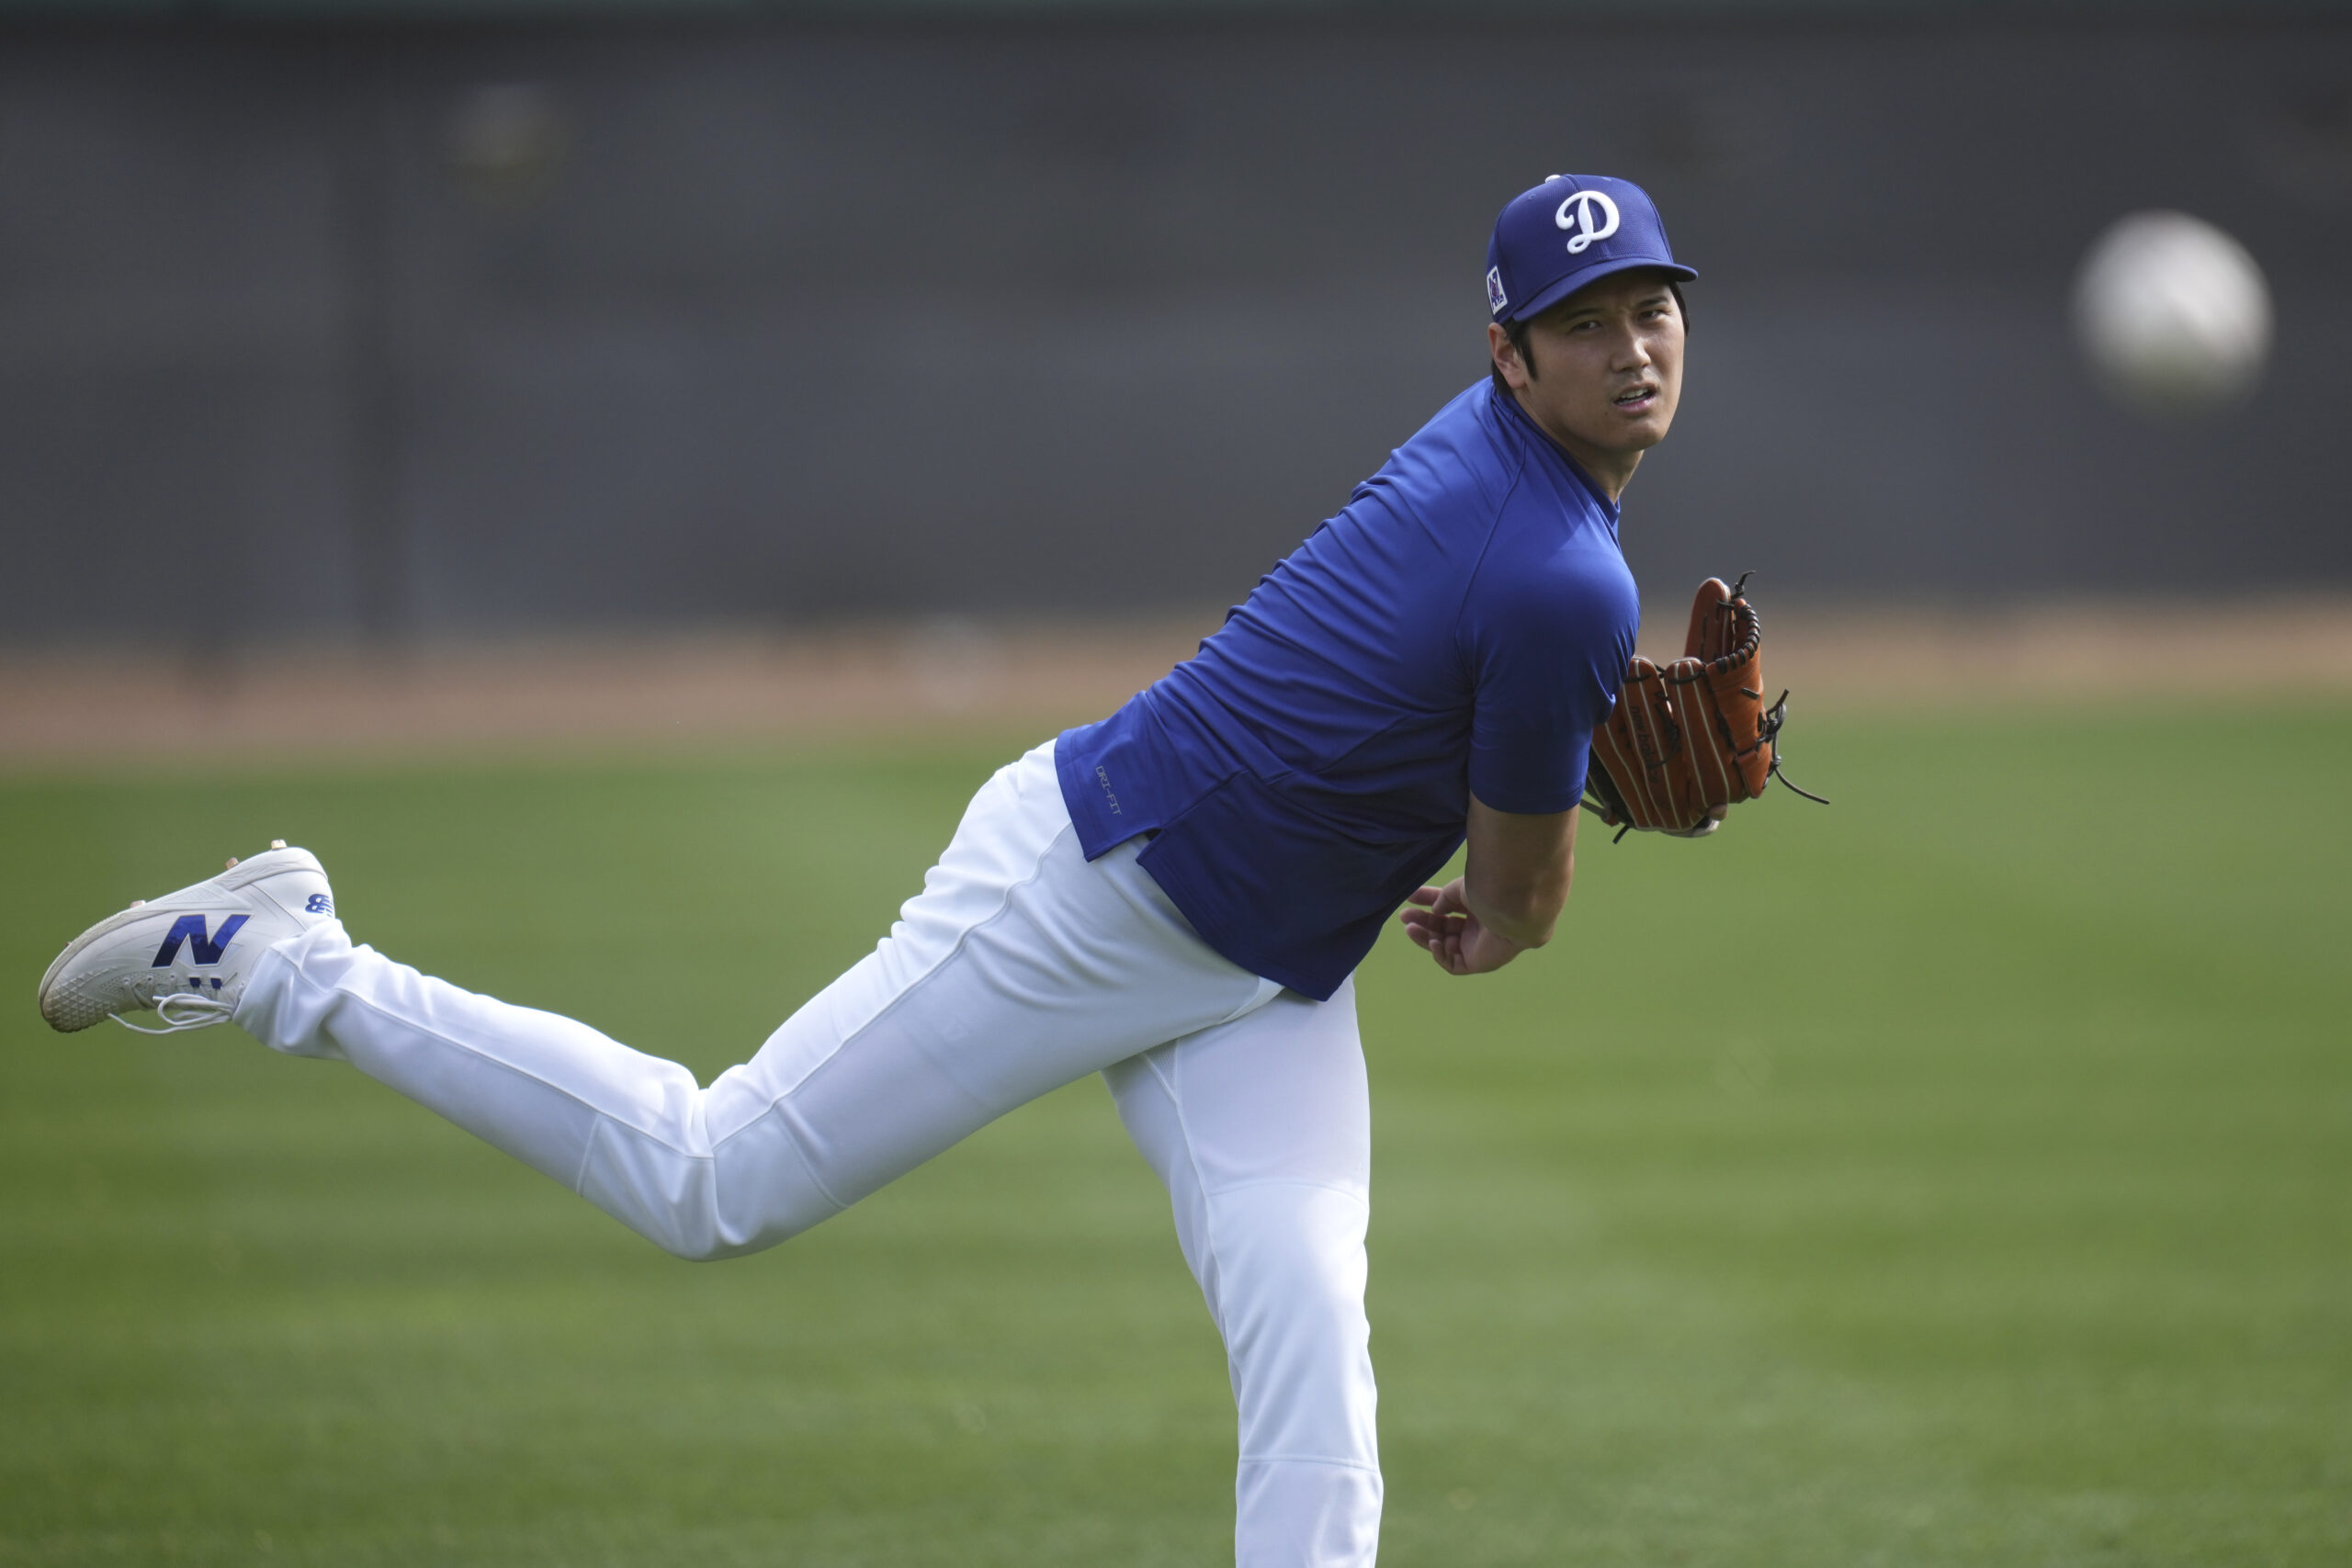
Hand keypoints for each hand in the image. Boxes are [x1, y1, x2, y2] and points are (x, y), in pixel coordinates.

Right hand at [1397, 879, 1525, 976]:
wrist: (1511, 911)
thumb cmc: (1489, 894)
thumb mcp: (1460, 889)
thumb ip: (1444, 899)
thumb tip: (1434, 911)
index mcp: (1476, 907)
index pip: (1447, 907)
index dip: (1427, 902)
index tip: (1409, 897)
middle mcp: (1477, 927)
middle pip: (1443, 927)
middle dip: (1423, 922)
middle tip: (1404, 917)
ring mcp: (1477, 946)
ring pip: (1444, 945)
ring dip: (1426, 938)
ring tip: (1410, 929)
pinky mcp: (1478, 963)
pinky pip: (1453, 964)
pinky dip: (1441, 955)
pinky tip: (1435, 942)